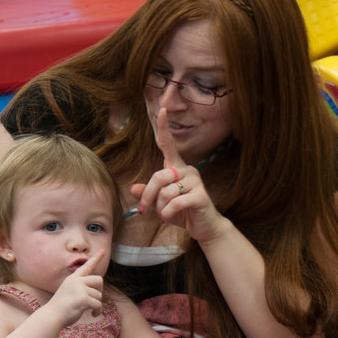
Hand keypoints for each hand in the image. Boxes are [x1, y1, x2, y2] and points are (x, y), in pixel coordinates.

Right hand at [49, 250, 104, 322]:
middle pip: (99, 280)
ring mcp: (80, 289)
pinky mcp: (84, 298)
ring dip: (96, 303)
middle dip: (99, 290)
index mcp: (73, 278)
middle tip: (93, 299)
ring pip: (99, 294)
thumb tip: (97, 289)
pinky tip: (92, 314)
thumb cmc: (61, 307)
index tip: (102, 250)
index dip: (96, 258)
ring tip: (88, 309)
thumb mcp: (69, 291)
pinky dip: (97, 310)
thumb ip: (81, 287)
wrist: (52, 316)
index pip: (87, 266)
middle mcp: (77, 281)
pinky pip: (98, 304)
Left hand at [131, 108, 226, 242]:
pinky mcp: (201, 196)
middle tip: (144, 209)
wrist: (204, 227)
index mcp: (177, 167)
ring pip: (166, 192)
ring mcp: (196, 182)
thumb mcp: (160, 203)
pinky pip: (175, 202)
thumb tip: (132, 188)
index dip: (165, 127)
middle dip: (148, 196)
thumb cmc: (182, 213)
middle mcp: (188, 170)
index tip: (162, 109)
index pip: (168, 144)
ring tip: (164, 214)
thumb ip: (147, 194)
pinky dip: (167, 213)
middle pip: (158, 176)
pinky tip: (168, 219)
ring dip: (160, 208)